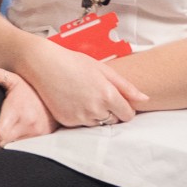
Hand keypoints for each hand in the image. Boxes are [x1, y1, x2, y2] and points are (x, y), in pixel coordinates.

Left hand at [0, 65, 58, 148]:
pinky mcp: (42, 140)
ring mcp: (36, 136)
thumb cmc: (33, 89)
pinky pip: (24, 148)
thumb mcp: (15, 80)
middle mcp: (28, 127)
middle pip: (3, 145)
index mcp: (18, 113)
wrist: (61, 96)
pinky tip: (8, 142)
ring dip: (2, 147)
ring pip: (12, 148)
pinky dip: (14, 147)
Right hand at [23, 38, 148, 128]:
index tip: (114, 99)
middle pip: (113, 121)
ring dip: (94, 114)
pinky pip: (80, 124)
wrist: (41, 64)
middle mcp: (96, 109)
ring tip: (82, 96)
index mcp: (108, 95)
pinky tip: (71, 101)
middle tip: (94, 95)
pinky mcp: (67, 121)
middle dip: (109, 111)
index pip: (128, 115)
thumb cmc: (73, 62)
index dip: (123, 107)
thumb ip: (125, 86)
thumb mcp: (102, 69)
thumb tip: (144, 100)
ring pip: (97, 123)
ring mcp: (80, 117)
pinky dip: (79, 116)